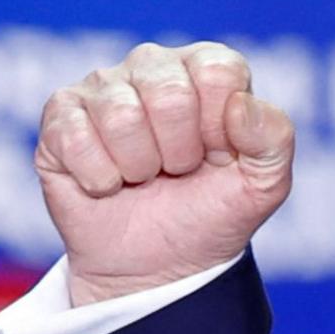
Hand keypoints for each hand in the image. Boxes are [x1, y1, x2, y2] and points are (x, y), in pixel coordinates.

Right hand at [35, 42, 296, 305]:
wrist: (157, 268)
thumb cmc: (211, 213)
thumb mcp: (264, 185)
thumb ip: (274, 138)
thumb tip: (240, 104)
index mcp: (208, 68)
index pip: (218, 72)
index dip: (220, 128)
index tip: (217, 155)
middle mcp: (154, 65)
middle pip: (170, 93)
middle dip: (179, 152)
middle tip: (176, 171)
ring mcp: (103, 87)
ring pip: (120, 115)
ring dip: (138, 167)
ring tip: (143, 177)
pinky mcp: (60, 117)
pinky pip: (75, 137)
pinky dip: (99, 178)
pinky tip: (108, 183)